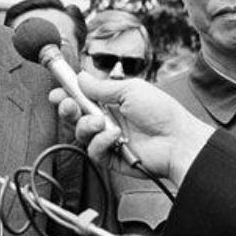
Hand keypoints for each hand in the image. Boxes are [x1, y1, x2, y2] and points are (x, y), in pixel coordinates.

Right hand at [48, 73, 213, 184]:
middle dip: (68, 109)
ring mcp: (108, 138)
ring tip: (101, 122)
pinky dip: (100, 142)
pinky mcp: (111, 157)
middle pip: (76, 115)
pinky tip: (114, 137)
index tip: (57, 92)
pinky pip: (93, 151)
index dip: (68, 94)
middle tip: (69, 105)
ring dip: (87, 125)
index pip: (82, 97)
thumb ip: (102, 87)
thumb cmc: (162, 112)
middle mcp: (107, 119)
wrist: (177, 139)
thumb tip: (81, 78)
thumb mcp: (130, 90)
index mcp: (111, 100)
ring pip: (81, 134)